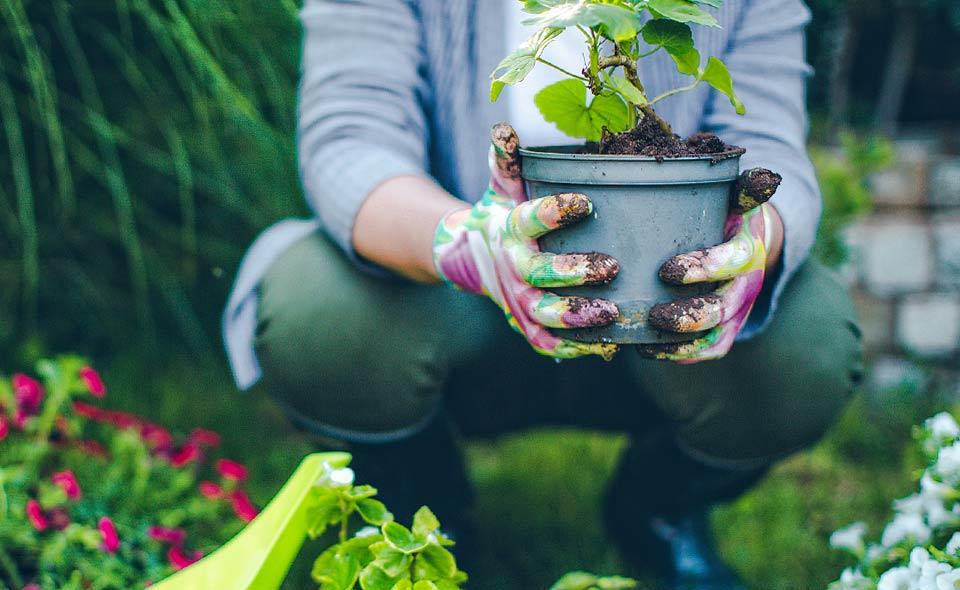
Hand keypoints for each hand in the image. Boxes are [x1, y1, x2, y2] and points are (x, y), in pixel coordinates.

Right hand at [432, 123, 619, 359]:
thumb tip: (504, 128)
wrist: (474, 258)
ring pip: (546, 315)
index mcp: (511, 229)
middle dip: (573, 273)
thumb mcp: (504, 184)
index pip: (530, 219)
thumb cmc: (504, 212)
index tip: (586, 202)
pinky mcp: (528, 325)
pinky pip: (549, 343)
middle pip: (539, 274)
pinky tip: (607, 345)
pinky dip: (575, 348)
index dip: (555, 212)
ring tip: (613, 312)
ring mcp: (520, 301)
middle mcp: (513, 268)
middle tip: (610, 266)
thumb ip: (509, 158)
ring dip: (577, 316)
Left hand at [638, 168, 783, 362]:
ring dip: (682, 342)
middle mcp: (745, 285)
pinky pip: (707, 351)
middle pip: (722, 309)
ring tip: (647, 336)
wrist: (747, 242)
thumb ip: (744, 187)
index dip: (703, 269)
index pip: (732, 262)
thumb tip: (765, 177)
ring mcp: (736, 312)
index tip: (666, 271)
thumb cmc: (728, 214)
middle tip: (654, 314)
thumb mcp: (737, 196)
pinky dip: (680, 355)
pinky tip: (647, 350)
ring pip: (715, 337)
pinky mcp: (725, 330)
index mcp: (747, 249)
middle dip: (689, 316)